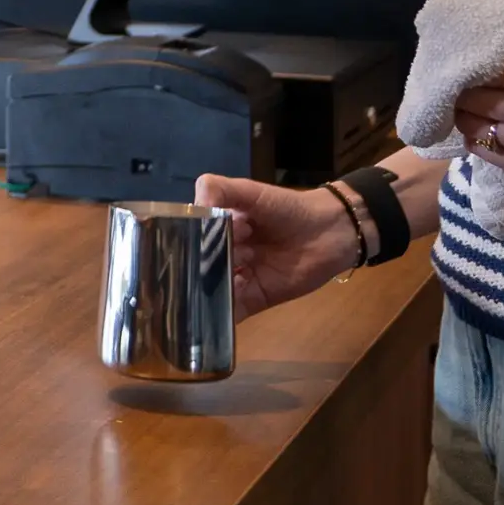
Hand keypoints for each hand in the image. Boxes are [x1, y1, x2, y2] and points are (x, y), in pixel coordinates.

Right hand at [195, 173, 357, 315]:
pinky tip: (213, 313)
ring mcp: (239, 278)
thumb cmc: (289, 208)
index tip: (172, 250)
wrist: (331, 231)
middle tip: (184, 276)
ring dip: (203, 295)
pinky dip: (221, 315)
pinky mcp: (256, 298)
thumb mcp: (250, 191)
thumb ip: (218, 190)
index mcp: (218, 229)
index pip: (191, 239)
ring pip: (213, 290)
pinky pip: (234, 310)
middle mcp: (224, 255)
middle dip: (193, 272)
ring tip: (193, 297)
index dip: (183, 244)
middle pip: (199, 267)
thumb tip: (193, 206)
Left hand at [449, 7, 503, 179]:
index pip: (489, 71)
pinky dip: (478, 137)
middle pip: (476, 102)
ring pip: (477, 129)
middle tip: (461, 76)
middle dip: (464, 87)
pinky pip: (488, 154)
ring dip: (468, 113)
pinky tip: (486, 120)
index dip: (471, 62)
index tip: (463, 54)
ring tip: (471, 97)